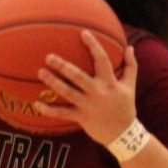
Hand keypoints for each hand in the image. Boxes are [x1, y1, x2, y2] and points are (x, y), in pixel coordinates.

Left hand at [38, 31, 137, 147]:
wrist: (124, 134)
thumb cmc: (126, 106)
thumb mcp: (130, 86)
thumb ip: (131, 66)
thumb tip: (130, 47)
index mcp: (109, 82)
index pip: (102, 60)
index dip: (93, 46)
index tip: (83, 33)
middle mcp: (97, 92)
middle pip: (78, 76)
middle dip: (63, 66)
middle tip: (49, 56)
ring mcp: (88, 105)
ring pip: (67, 92)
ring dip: (53, 82)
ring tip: (40, 72)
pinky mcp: (81, 117)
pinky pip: (62, 114)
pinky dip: (49, 110)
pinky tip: (37, 105)